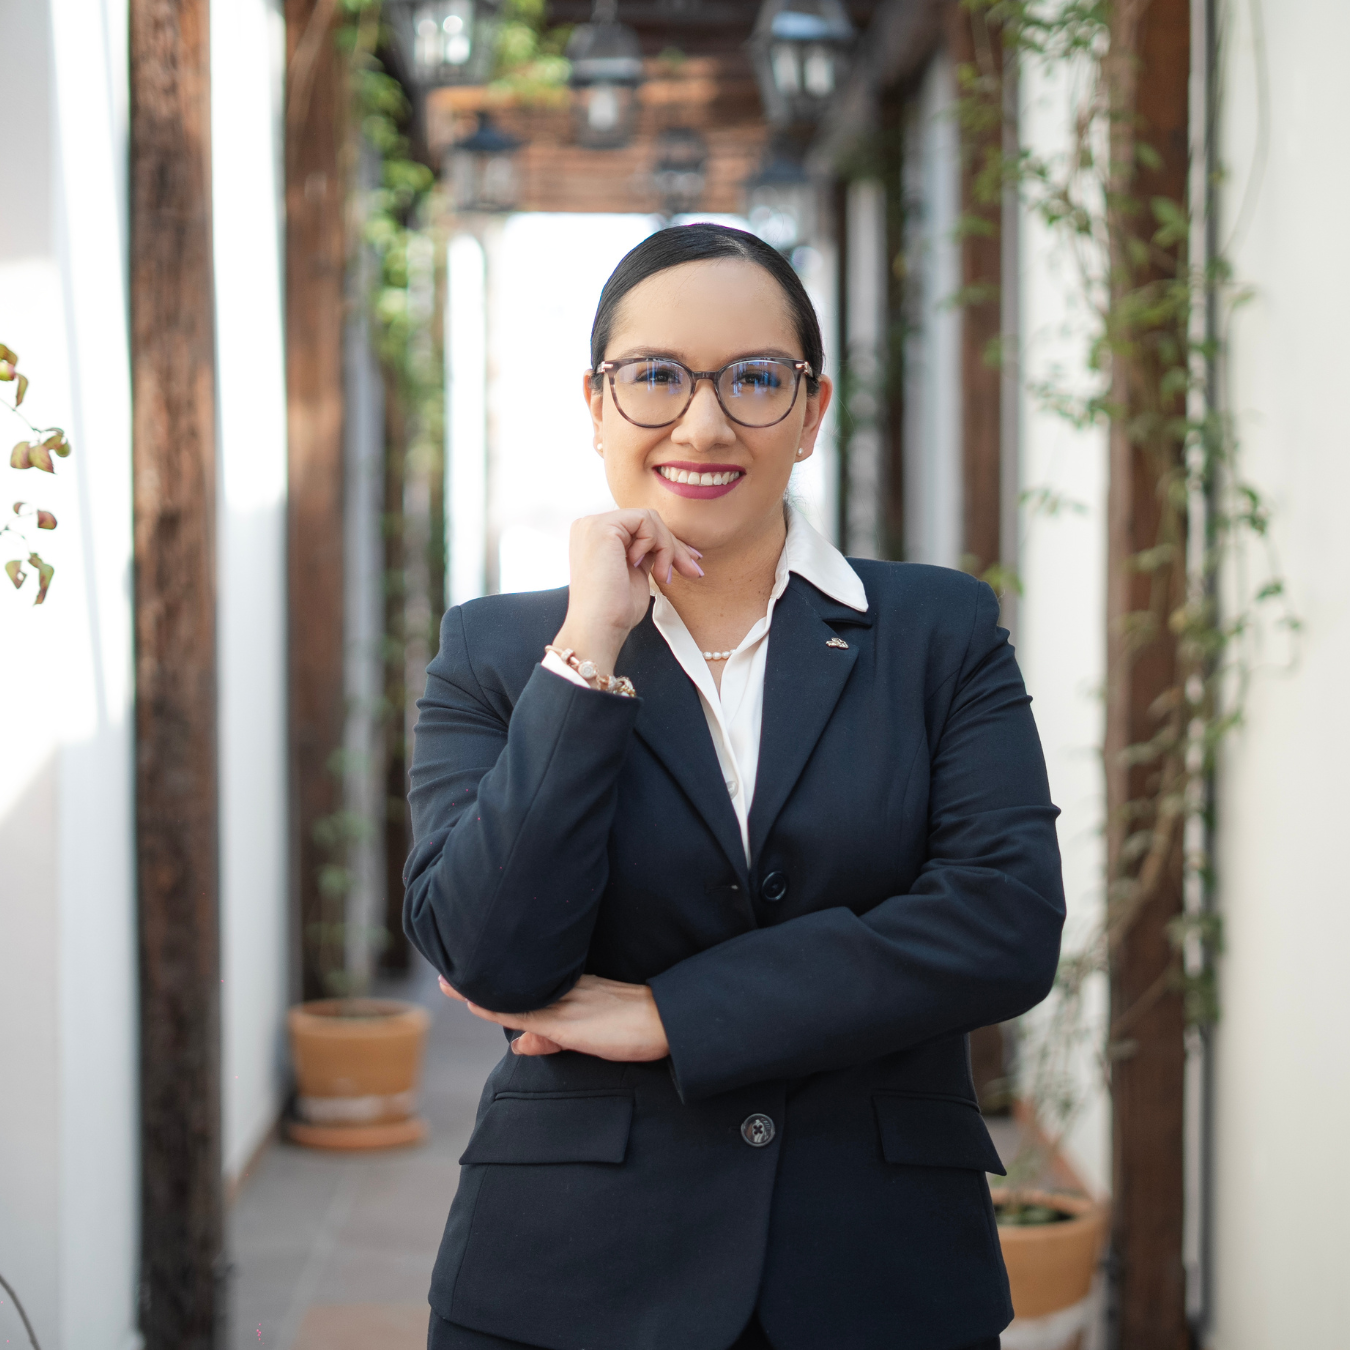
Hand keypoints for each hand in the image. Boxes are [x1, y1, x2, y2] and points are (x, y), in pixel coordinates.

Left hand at [438, 973, 669, 1060]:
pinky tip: (477, 1004)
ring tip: (448, 981)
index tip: (467, 967)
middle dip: (477, 980)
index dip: (495, 978)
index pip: (524, 982)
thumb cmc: (635, 1025)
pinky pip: (526, 1014)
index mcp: (569, 989)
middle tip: (443, 969)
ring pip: (513, 997)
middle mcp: (563, 992)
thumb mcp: (589, 1032)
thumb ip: (553, 1038)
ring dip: (479, 991)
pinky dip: (499, 1010)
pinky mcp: (568, 1024)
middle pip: (511, 984)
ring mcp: (564, 1006)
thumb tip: (519, 1044)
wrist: (665, 1022)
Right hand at [552, 509, 702, 676]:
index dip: (668, 543)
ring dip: (666, 548)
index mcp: (595, 537)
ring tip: (662, 576)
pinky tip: (641, 566)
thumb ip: (644, 553)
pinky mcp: (602, 527)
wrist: (600, 628)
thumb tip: (670, 544)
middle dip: (674, 547)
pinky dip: (654, 543)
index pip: (638, 529)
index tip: (691, 562)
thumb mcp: (635, 573)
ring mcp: (594, 524)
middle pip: (646, 522)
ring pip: (649, 519)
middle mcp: (590, 526)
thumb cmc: (615, 611)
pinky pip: (645, 520)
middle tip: (692, 571)